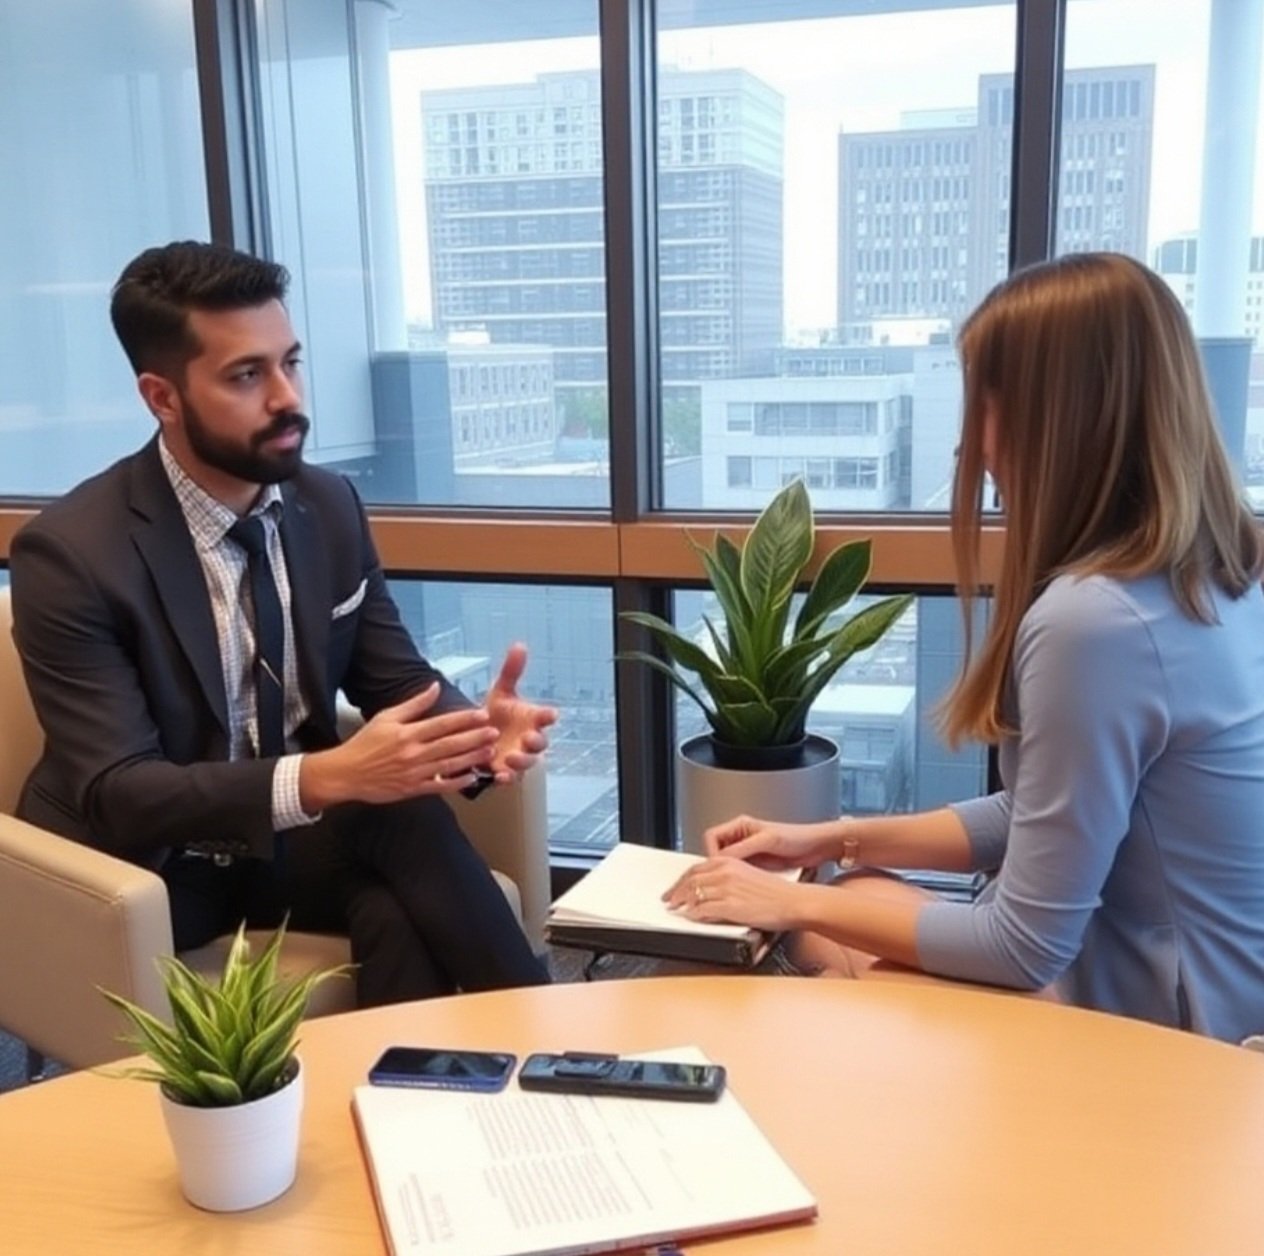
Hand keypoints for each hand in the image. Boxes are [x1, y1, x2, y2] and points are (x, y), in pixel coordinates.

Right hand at [301, 683, 499, 809]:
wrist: (346, 773)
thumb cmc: (365, 744)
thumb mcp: (386, 717)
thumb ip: (413, 704)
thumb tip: (434, 687)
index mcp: (407, 733)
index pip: (442, 724)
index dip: (464, 719)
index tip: (482, 714)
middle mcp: (413, 753)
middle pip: (450, 744)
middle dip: (475, 738)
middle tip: (494, 732)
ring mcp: (414, 773)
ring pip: (448, 764)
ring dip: (471, 758)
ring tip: (489, 751)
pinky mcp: (413, 789)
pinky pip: (439, 786)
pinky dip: (456, 783)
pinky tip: (472, 777)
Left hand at [482, 643, 558, 780]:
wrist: (480, 736)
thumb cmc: (497, 713)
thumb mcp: (501, 691)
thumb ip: (511, 671)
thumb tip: (519, 645)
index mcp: (531, 719)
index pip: (545, 716)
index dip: (549, 716)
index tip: (551, 714)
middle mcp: (529, 738)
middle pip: (540, 743)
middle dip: (536, 741)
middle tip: (529, 737)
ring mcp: (519, 756)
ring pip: (528, 762)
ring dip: (522, 761)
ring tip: (511, 757)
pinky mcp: (506, 770)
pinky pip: (511, 778)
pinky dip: (507, 778)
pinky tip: (500, 776)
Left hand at [662, 857, 807, 932]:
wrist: (793, 901)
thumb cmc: (778, 893)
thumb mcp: (749, 876)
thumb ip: (729, 879)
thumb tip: (712, 889)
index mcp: (730, 862)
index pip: (697, 868)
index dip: (682, 879)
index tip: (676, 887)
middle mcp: (726, 871)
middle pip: (690, 879)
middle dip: (676, 890)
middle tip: (669, 899)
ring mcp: (727, 888)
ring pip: (693, 893)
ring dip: (681, 902)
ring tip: (677, 909)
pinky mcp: (730, 905)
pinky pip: (703, 909)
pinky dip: (694, 914)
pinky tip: (692, 917)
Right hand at [703, 814, 846, 870]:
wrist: (816, 847)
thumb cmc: (797, 836)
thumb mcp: (767, 840)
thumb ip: (743, 847)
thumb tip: (723, 858)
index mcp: (741, 825)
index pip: (712, 837)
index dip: (710, 851)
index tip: (715, 865)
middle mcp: (742, 837)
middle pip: (715, 851)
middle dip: (714, 864)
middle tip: (716, 877)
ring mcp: (748, 852)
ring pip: (725, 864)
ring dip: (725, 873)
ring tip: (729, 882)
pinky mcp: (755, 865)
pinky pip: (738, 872)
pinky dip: (736, 879)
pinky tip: (742, 884)